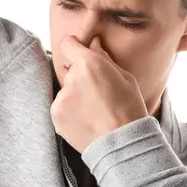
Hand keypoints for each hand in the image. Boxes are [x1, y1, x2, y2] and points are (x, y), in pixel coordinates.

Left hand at [50, 36, 149, 152]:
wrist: (123, 144)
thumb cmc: (130, 109)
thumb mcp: (125, 78)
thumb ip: (104, 58)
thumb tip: (94, 43)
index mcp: (89, 64)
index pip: (68, 44)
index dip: (74, 47)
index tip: (79, 52)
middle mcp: (71, 77)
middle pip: (70, 70)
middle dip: (80, 76)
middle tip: (98, 93)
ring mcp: (62, 98)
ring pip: (67, 90)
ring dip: (76, 96)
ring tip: (94, 111)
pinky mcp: (56, 115)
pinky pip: (62, 107)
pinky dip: (71, 112)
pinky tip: (87, 120)